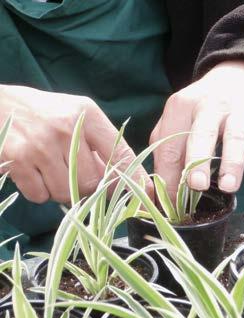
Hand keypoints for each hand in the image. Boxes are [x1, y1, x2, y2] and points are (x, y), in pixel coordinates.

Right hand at [0, 85, 151, 202]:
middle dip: (86, 187)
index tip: (144, 194)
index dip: (133, 179)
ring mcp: (40, 145)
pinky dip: (40, 191)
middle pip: (92, 182)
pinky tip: (34, 172)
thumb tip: (125, 179)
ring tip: (52, 169)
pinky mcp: (17, 161)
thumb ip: (100, 144)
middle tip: (74, 174)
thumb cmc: (44, 112)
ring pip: (65, 193)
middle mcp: (66, 128)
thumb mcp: (77, 115)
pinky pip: (40, 196)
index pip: (120, 153)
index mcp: (86, 114)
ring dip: (61, 190)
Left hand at [150, 60, 243, 201]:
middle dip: (199, 160)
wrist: (234, 79)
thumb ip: (166, 147)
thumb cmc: (198, 109)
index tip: (172, 200)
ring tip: (229, 187)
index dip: (170, 173)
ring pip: (235, 137)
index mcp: (181, 105)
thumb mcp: (176, 118)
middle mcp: (209, 105)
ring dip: (232, 162)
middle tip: (197, 185)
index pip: (170, 143)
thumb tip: (165, 187)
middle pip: (202, 133)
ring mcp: (237, 111)